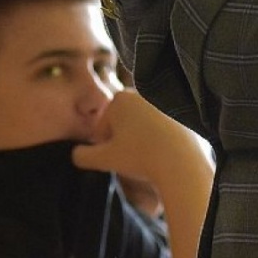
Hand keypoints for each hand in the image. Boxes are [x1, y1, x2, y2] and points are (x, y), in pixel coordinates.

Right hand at [72, 89, 209, 188]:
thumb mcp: (105, 159)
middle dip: (123, 140)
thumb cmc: (141, 157)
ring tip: (147, 158)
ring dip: (141, 140)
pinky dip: (160, 140)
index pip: (103, 125)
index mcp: (120, 98)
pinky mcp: (180, 112)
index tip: (115, 158)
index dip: (105, 145)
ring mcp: (162, 102)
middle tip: (131, 159)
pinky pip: (162, 129)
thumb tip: (75, 154)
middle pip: (123, 123)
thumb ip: (83, 156)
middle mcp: (141, 94)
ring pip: (142, 125)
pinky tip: (163, 155)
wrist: (182, 162)